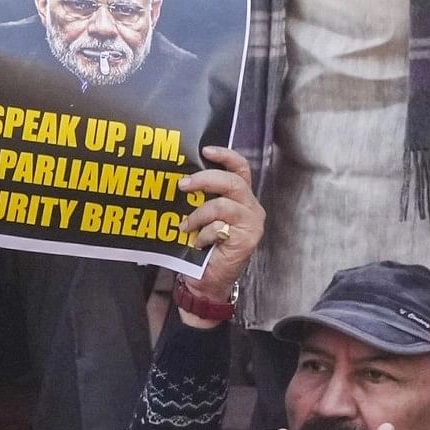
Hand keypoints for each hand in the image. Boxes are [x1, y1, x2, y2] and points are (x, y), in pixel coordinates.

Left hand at [179, 146, 264, 302]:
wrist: (207, 279)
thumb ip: (199, 197)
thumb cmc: (202, 246)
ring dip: (198, 214)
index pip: (240, 169)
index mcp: (240, 197)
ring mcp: (251, 223)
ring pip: (223, 205)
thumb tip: (179, 178)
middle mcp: (251, 207)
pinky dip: (203, 234)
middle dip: (205, 179)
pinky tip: (198, 243)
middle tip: (182, 185)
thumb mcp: (201, 216)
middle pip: (232, 182)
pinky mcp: (247, 239)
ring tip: (185, 226)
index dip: (226, 156)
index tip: (205, 149)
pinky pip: (219, 228)